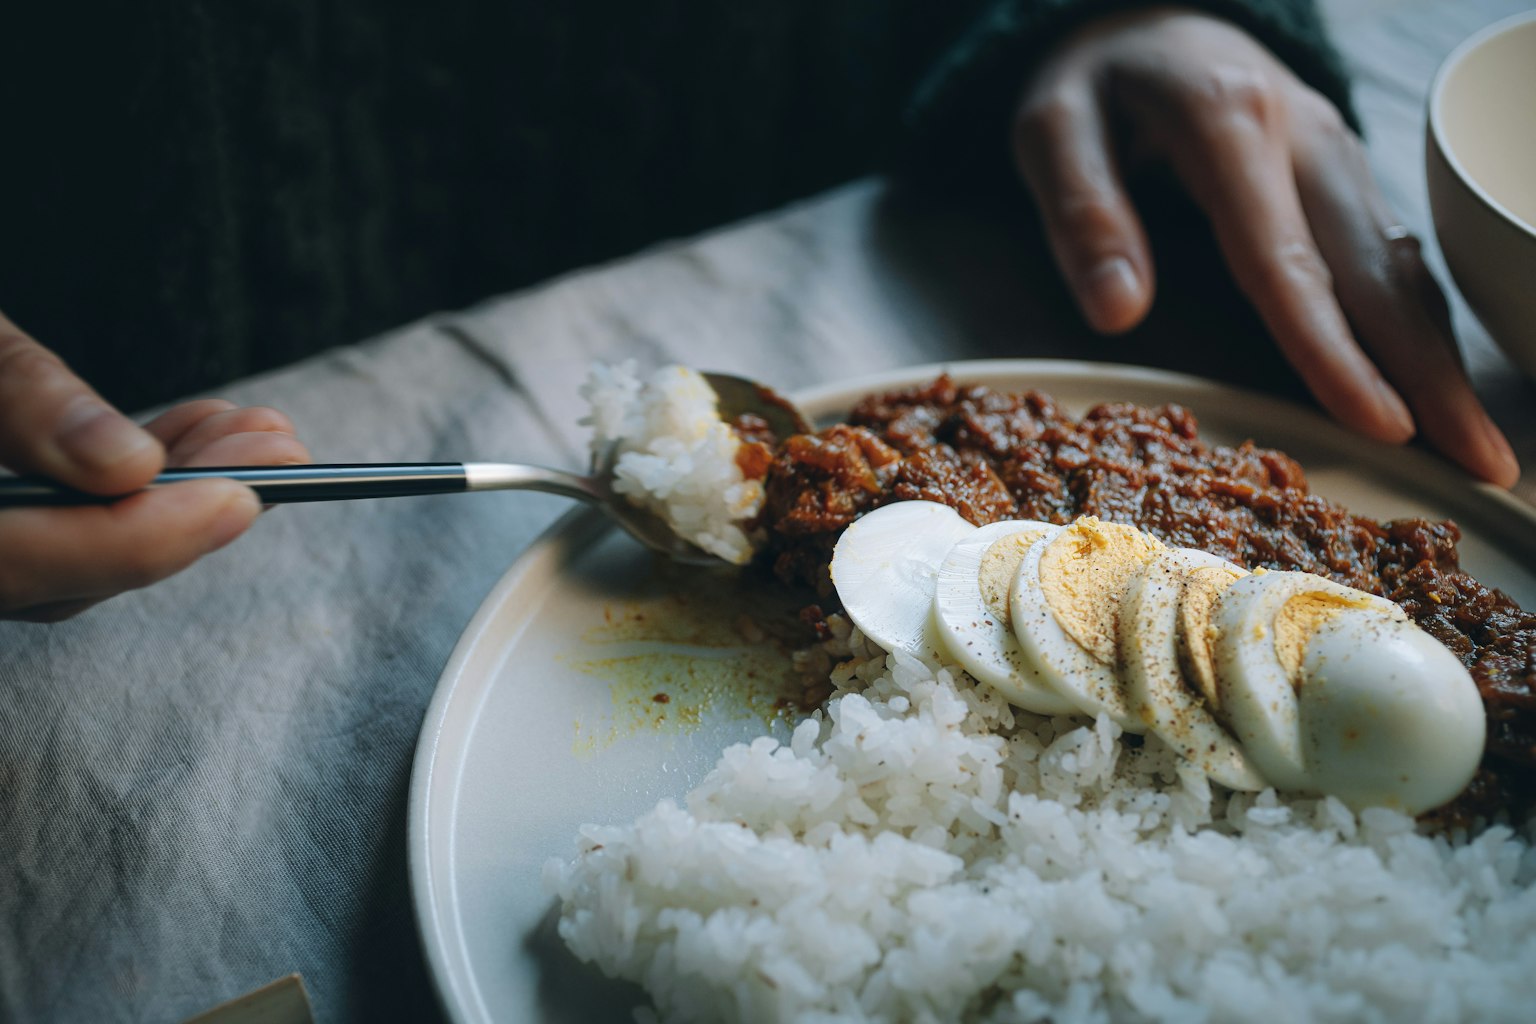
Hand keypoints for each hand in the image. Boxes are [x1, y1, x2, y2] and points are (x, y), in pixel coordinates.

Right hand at [0, 311, 310, 621]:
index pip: (8, 563)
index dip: (127, 542)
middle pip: (46, 580)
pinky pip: (47, 536)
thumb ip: (16, 396)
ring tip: (260, 434)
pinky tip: (200, 435)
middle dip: (179, 518)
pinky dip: (130, 492)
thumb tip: (126, 467)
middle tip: (280, 454)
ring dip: (172, 502)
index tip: (239, 496)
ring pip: (58, 566)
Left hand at [1012, 8, 1518, 485]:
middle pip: (1376, 270)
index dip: (1333, 350)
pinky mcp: (1342, 175)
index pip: (1286, 259)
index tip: (1379, 424)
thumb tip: (1119, 313)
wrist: (1144, 20)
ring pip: (1400, 265)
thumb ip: (1083, 214)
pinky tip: (1439, 380)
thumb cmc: (1095, 85)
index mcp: (1229, 124)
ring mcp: (1335, 154)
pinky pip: (1390, 256)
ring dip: (1442, 356)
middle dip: (1431, 373)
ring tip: (1476, 442)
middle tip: (1480, 460)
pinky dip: (1421, 324)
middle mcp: (1304, 138)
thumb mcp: (1053, 130)